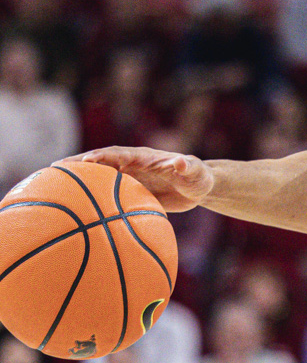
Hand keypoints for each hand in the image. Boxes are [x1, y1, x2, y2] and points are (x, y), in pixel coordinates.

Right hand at [61, 147, 213, 211]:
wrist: (199, 186)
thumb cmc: (198, 177)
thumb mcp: (195, 171)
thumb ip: (187, 166)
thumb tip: (179, 161)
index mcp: (144, 157)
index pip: (118, 155)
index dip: (101, 157)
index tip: (84, 162)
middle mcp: (131, 165)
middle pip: (100, 162)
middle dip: (78, 164)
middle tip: (52, 169)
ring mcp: (128, 177)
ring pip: (99, 176)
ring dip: (78, 179)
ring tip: (52, 184)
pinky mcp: (129, 190)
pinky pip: (106, 192)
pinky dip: (90, 196)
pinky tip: (74, 207)